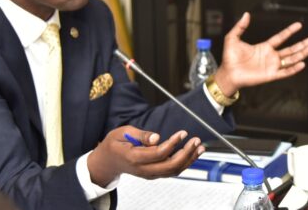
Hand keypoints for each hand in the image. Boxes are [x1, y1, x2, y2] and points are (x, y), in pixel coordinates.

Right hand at [87, 125, 203, 185]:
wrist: (107, 162)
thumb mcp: (121, 133)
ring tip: (200, 147)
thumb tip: (156, 137)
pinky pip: (172, 171)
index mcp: (134, 158)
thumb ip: (140, 135)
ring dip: (189, 159)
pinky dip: (185, 163)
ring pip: (173, 171)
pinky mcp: (154, 174)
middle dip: (186, 153)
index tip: (182, 133)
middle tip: (196, 140)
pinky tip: (193, 153)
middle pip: (170, 166)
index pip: (158, 154)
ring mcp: (149, 174)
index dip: (173, 144)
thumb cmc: (114, 145)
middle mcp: (143, 169)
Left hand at [213, 12, 307, 94]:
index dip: (290, 31)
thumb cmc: (229, 58)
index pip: (281, 37)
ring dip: (302, 54)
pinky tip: (302, 63)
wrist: (228, 73)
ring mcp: (272, 66)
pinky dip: (294, 69)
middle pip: (291, 49)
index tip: (299, 25)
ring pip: (291, 59)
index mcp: (264, 47)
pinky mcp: (270, 75)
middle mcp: (270, 56)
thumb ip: (240, 26)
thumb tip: (246, 14)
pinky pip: (285, 72)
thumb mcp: (233, 38)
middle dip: (302, 44)